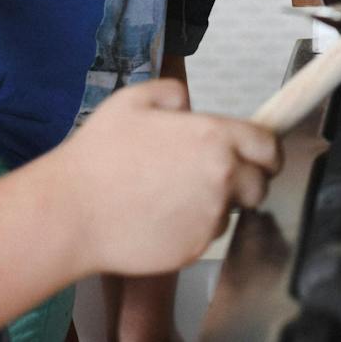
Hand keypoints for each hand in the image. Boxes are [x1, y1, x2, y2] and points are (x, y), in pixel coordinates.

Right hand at [50, 80, 279, 275]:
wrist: (70, 212)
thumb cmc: (97, 156)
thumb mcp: (132, 101)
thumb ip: (172, 93)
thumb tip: (187, 103)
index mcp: (214, 137)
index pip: (270, 146)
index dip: (267, 152)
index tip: (260, 157)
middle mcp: (222, 177)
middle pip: (260, 184)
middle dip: (245, 182)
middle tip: (212, 179)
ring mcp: (210, 216)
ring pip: (231, 213)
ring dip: (215, 206)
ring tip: (172, 198)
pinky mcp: (195, 248)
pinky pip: (206, 237)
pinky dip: (191, 230)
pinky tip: (159, 218)